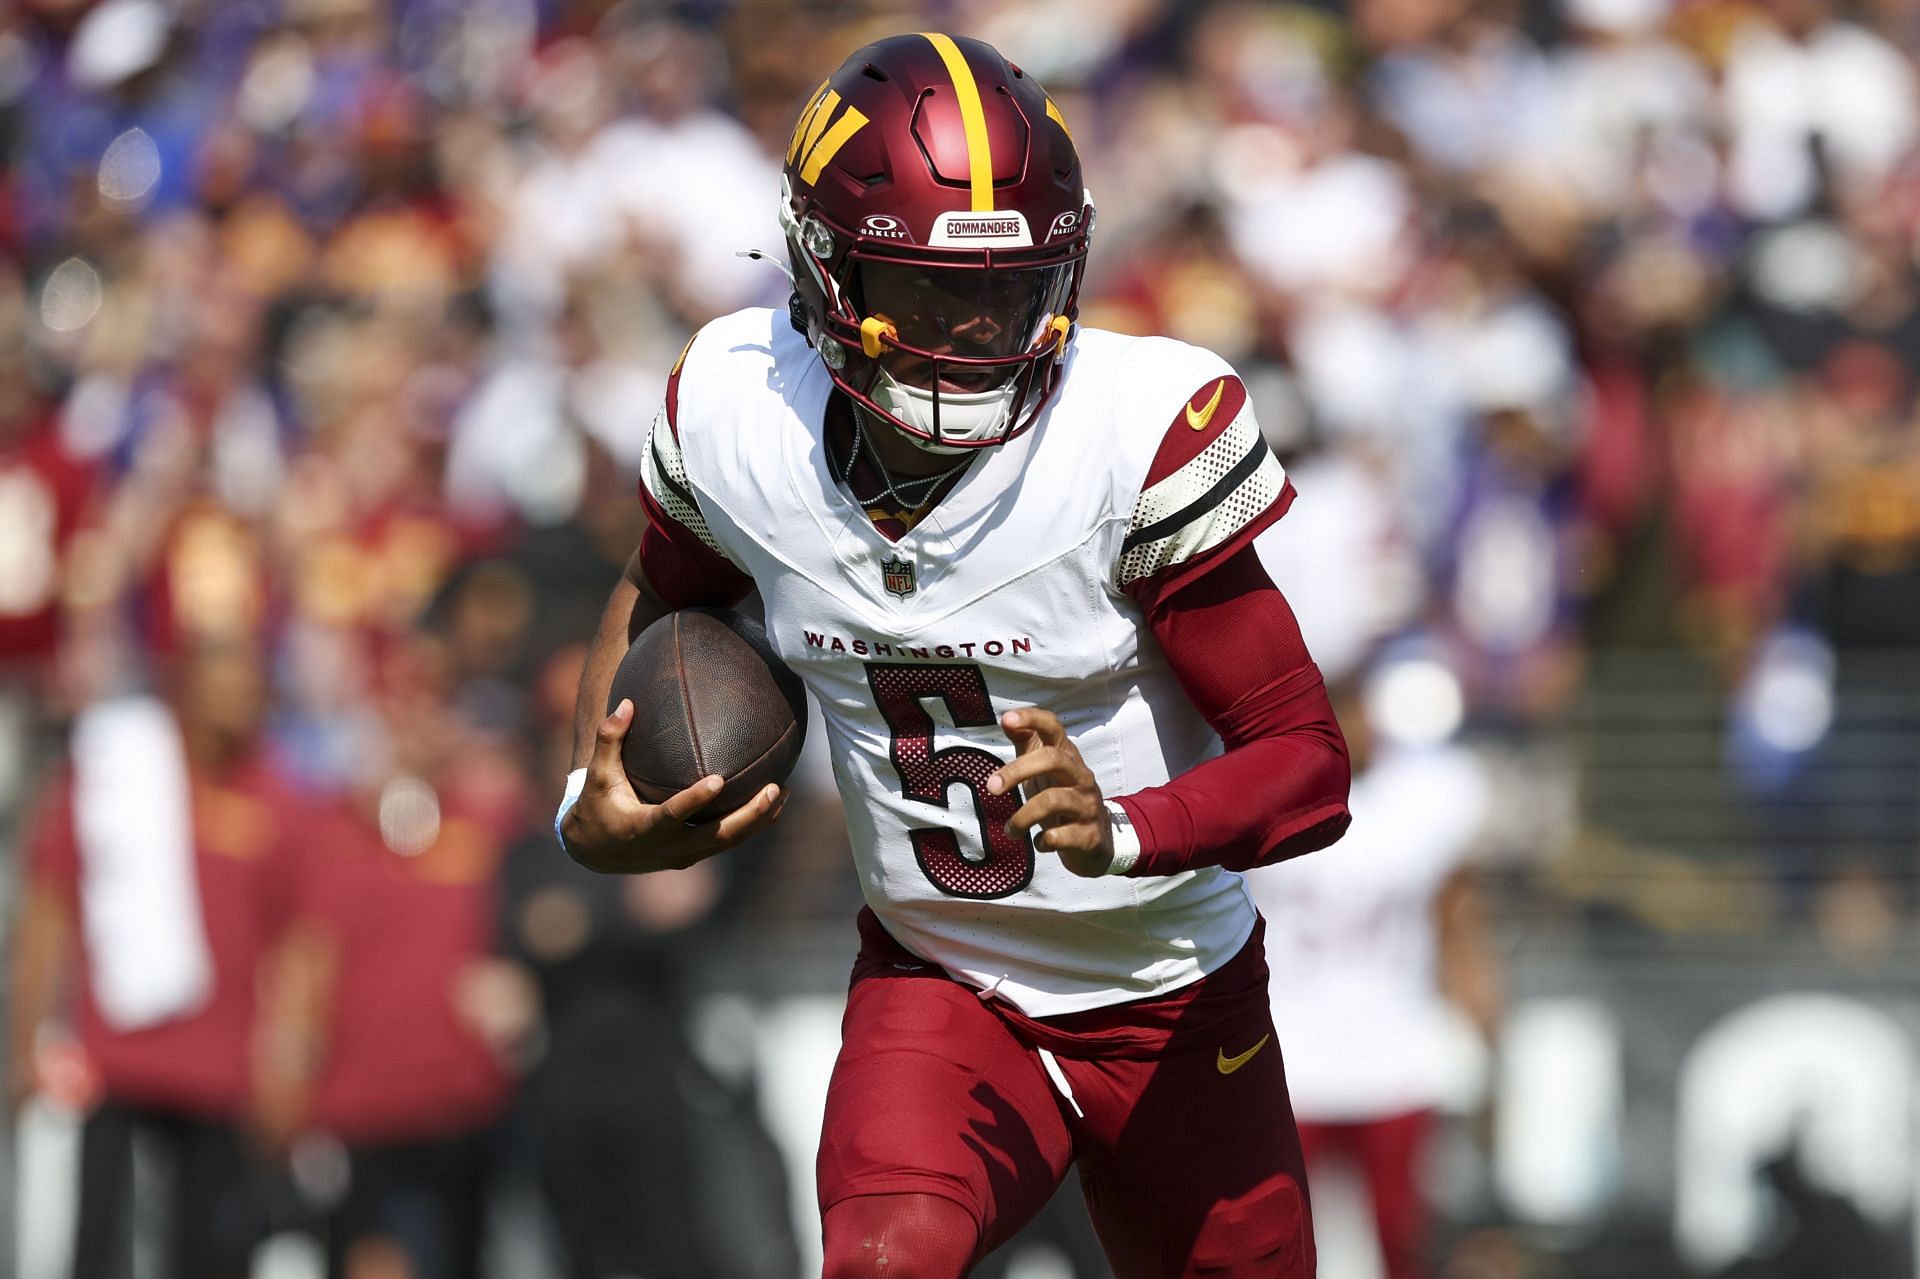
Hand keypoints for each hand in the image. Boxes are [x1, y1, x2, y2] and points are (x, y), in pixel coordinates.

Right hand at [562, 699, 786, 873]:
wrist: (596, 852)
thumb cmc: (597, 805)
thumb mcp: (597, 775)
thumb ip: (609, 739)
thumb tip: (627, 702)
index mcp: (643, 828)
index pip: (672, 814)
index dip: (694, 801)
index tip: (718, 780)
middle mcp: (668, 847)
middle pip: (717, 835)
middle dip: (749, 815)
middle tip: (775, 787)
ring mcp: (684, 855)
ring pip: (729, 842)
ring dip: (760, 820)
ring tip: (784, 792)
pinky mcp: (693, 856)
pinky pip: (728, 842)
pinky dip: (752, 826)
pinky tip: (773, 804)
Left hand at [987, 708, 1113, 877]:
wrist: (1097, 842)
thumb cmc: (1062, 797)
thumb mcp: (1044, 769)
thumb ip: (1027, 743)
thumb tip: (1006, 719)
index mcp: (1067, 757)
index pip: (1054, 727)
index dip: (1032, 719)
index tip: (1007, 720)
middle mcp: (1080, 776)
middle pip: (1052, 759)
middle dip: (1016, 771)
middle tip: (990, 788)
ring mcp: (1087, 805)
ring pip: (1054, 800)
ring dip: (1023, 816)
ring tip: (1010, 830)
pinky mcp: (1088, 835)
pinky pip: (1061, 836)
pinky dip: (1043, 841)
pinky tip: (1038, 843)